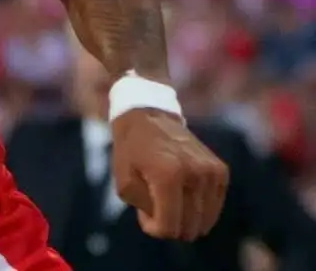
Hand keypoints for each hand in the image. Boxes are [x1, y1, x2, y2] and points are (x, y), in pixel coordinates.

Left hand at [110, 109, 229, 239]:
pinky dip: (198, 208)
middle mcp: (195, 174)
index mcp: (167, 176)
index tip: (144, 213)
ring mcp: (212, 172)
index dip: (155, 229)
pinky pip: (214, 208)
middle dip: (169, 224)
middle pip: (188, 228)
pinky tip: (183, 192)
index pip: (169, 227)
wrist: (149, 117)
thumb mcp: (124, 182)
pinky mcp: (221, 170)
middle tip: (154, 203)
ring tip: (167, 196)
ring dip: (184, 216)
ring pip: (204, 222)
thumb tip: (169, 226)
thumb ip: (145, 210)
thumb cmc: (131, 151)